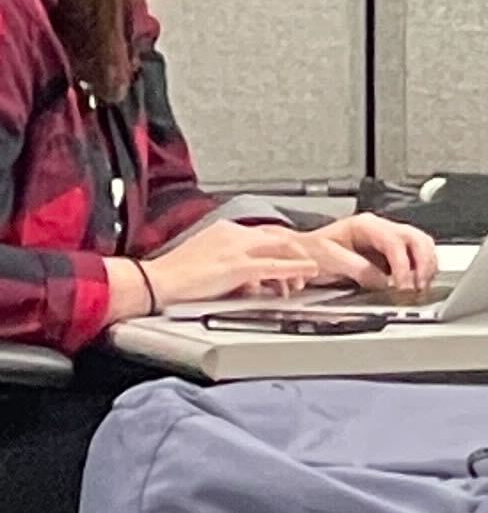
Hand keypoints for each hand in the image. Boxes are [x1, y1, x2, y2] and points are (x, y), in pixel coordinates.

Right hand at [132, 216, 329, 312]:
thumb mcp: (208, 264)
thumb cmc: (172, 277)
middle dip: (298, 250)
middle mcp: (233, 234)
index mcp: (225, 230)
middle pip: (279, 236)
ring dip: (300, 261)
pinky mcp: (236, 266)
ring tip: (310, 274)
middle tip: (308, 265)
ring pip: (281, 248)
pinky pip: (274, 266)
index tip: (294, 255)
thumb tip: (252, 281)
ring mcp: (236, 248)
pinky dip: (295, 269)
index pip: (265, 233)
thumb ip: (232, 267)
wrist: (153, 282)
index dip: (284, 245)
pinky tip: (306, 273)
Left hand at [296, 212, 438, 295]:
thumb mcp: (329, 259)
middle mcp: (380, 228)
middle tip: (418, 285)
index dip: (402, 264)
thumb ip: (358, 269)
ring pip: (420, 244)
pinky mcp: (389, 252)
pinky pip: (415, 255)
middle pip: (416, 238)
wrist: (301, 253)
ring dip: (426, 265)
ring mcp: (387, 238)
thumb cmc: (311, 251)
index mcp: (365, 225)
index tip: (402, 284)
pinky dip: (421, 268)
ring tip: (421, 285)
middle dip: (423, 263)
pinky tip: (417, 281)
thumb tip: (383, 281)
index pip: (395, 241)